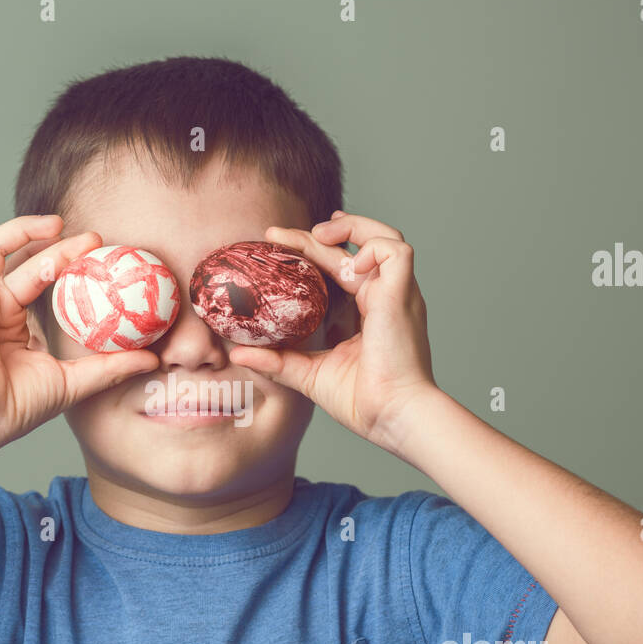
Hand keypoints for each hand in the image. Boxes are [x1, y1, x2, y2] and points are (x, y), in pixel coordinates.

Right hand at [0, 198, 158, 450]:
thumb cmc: (19, 407)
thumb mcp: (75, 382)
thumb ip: (111, 367)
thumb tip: (153, 360)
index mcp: (18, 327)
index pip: (46, 286)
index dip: (70, 268)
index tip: (101, 257)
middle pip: (28, 263)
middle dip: (60, 247)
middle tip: (92, 238)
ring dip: (24, 230)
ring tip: (56, 223)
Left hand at [228, 211, 438, 453]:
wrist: (391, 417)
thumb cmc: (362, 402)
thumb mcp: (309, 375)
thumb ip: (277, 361)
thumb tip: (238, 354)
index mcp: (368, 312)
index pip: (339, 269)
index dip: (311, 253)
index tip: (277, 245)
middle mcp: (385, 298)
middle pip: (352, 249)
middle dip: (316, 236)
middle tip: (277, 235)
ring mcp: (397, 294)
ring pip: (385, 237)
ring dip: (352, 226)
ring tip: (318, 233)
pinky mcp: (403, 295)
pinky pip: (397, 252)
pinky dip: (373, 246)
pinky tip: (350, 263)